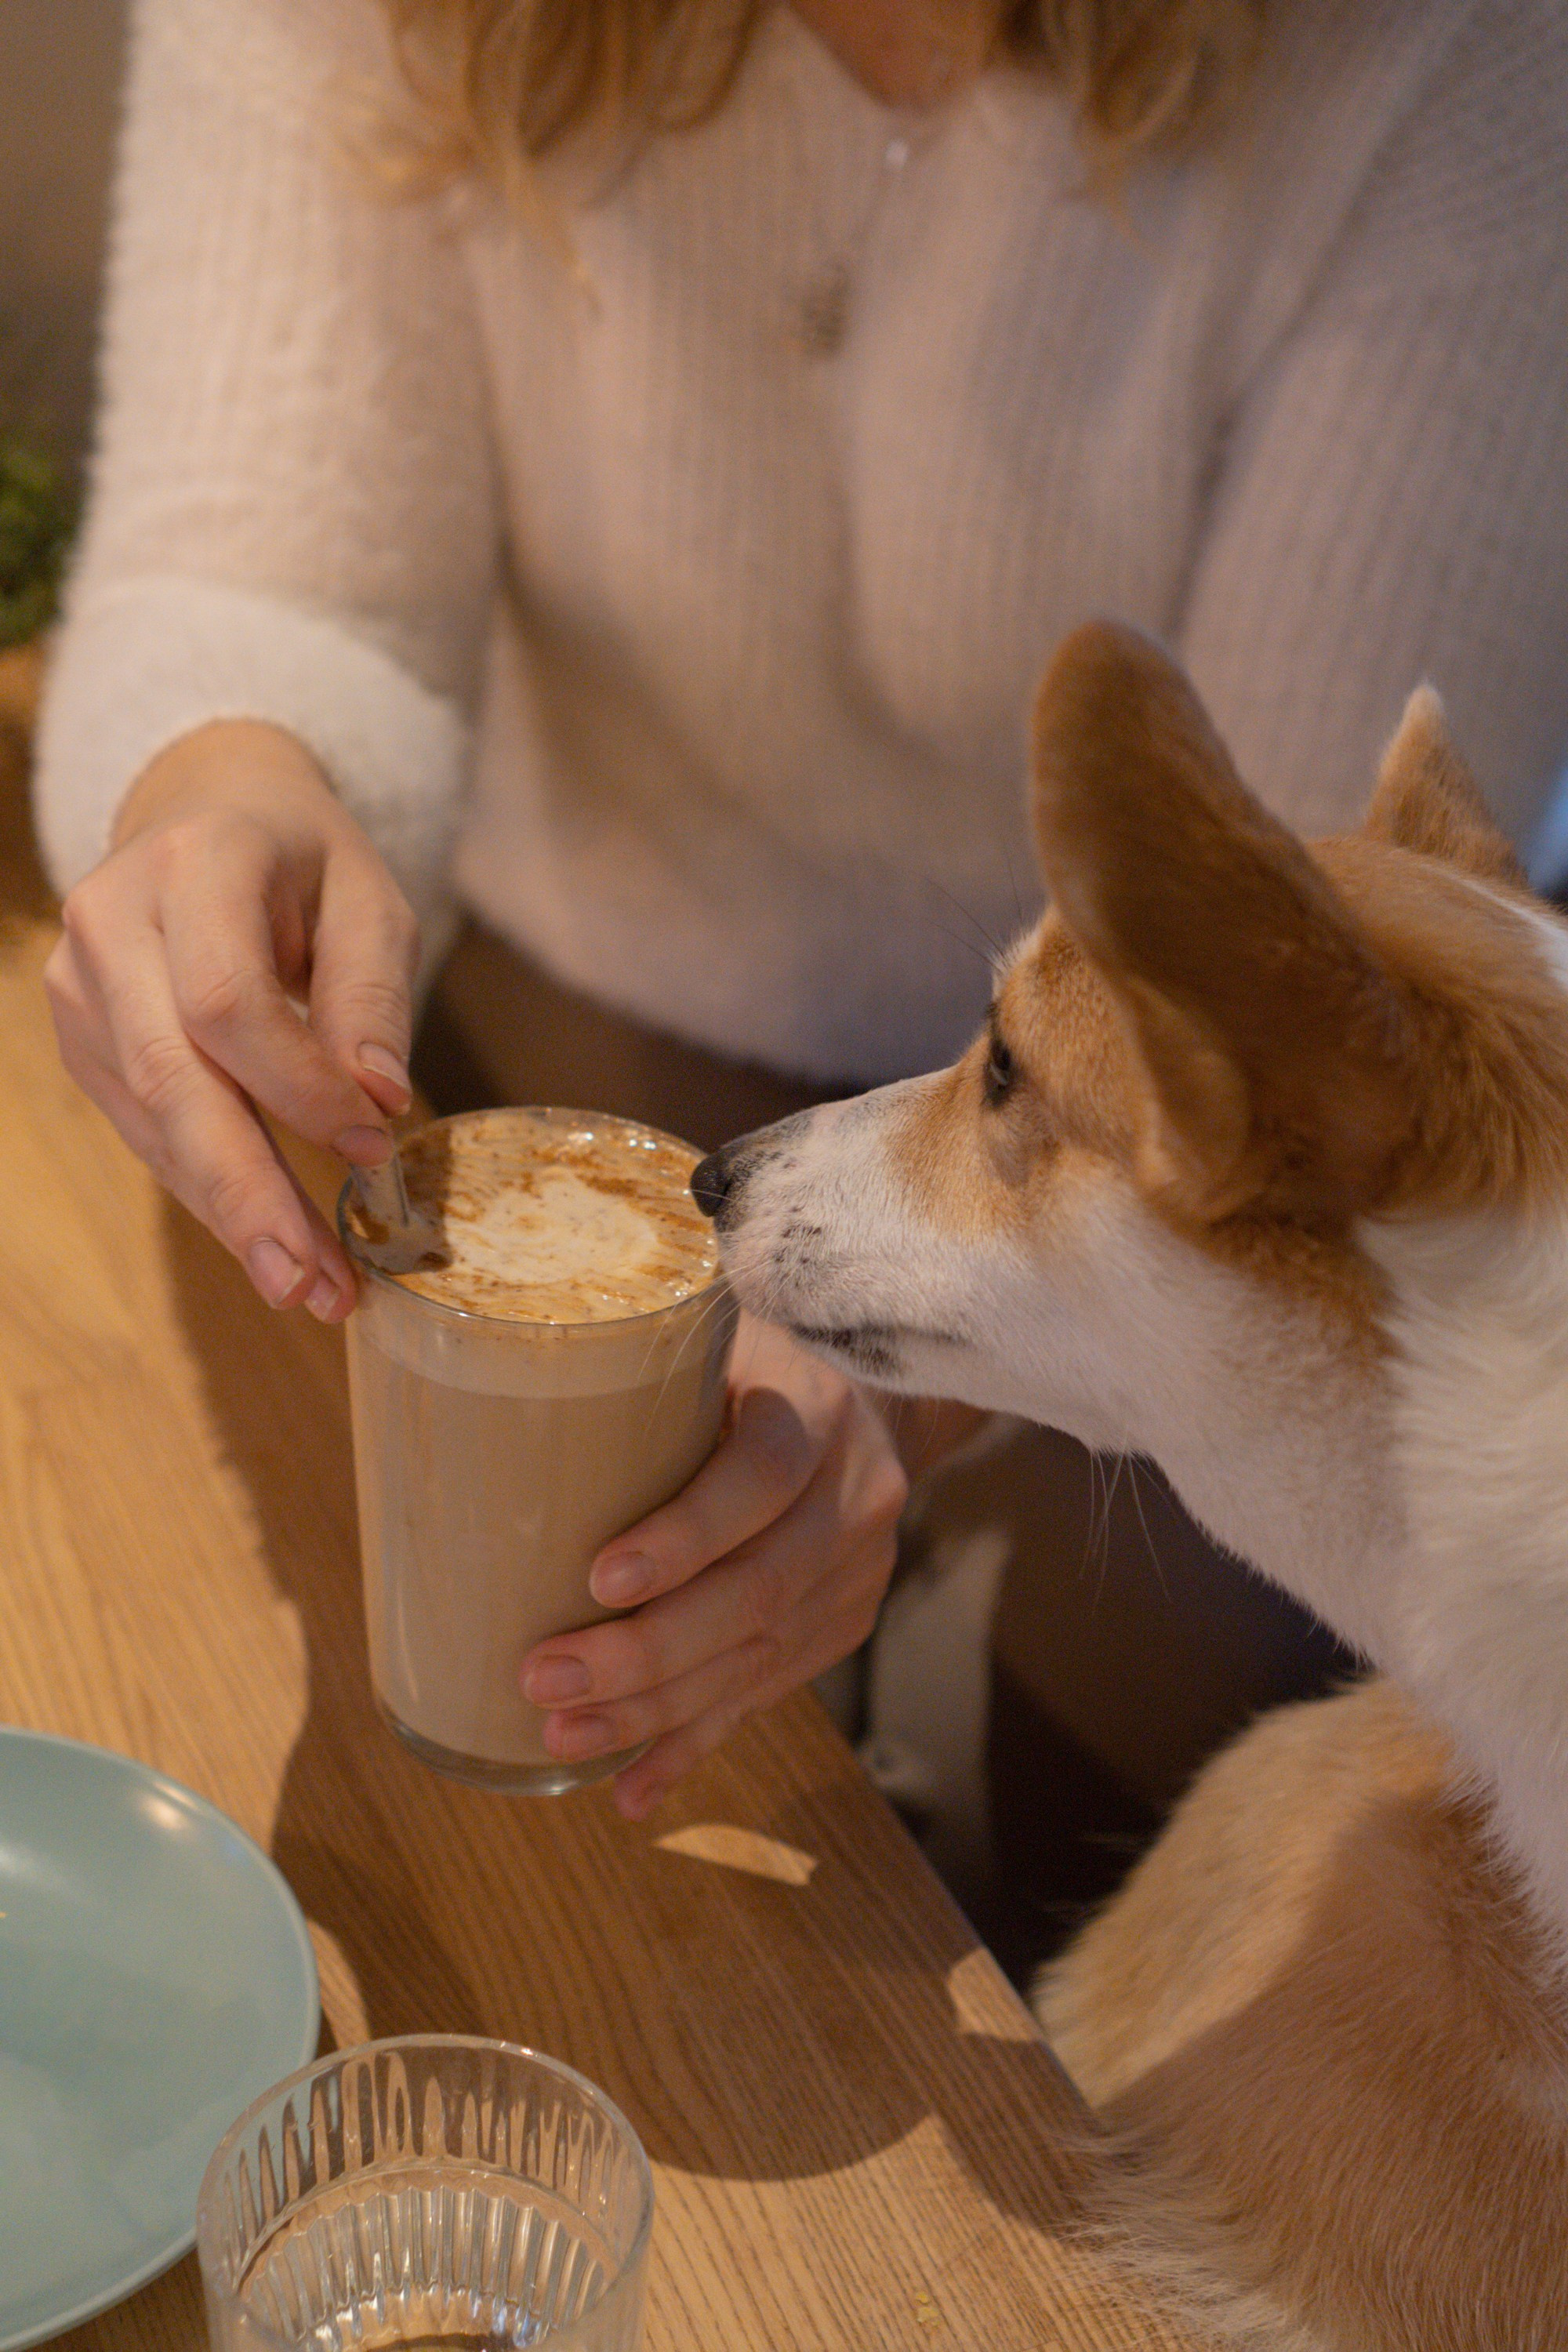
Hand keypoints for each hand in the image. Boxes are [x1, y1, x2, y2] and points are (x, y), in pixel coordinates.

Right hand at [44, 720, 418, 1318]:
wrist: (206, 810)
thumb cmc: (302, 859)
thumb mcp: (368, 897)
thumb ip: (374, 993)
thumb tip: (380, 1100)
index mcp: (194, 865)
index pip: (227, 1001)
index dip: (298, 1086)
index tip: (376, 1144)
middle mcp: (112, 922)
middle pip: (173, 1078)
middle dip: (246, 1192)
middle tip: (313, 1284)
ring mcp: (80, 984)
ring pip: (153, 1119)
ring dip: (231, 1213)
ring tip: (307, 1286)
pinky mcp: (81, 1037)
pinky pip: (146, 1128)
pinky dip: (208, 1189)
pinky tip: (267, 1239)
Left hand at [521, 1314, 909, 1819]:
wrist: (878, 1409)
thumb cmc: (754, 1367)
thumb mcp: (718, 1342)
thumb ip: (643, 1368)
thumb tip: (497, 1397)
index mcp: (816, 1411)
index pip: (762, 1477)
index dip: (686, 1535)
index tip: (600, 1577)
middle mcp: (852, 1497)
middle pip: (755, 1590)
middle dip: (646, 1650)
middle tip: (544, 1676)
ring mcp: (855, 1574)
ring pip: (755, 1659)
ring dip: (653, 1711)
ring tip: (561, 1734)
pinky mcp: (840, 1628)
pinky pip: (762, 1696)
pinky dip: (690, 1747)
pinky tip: (630, 1791)